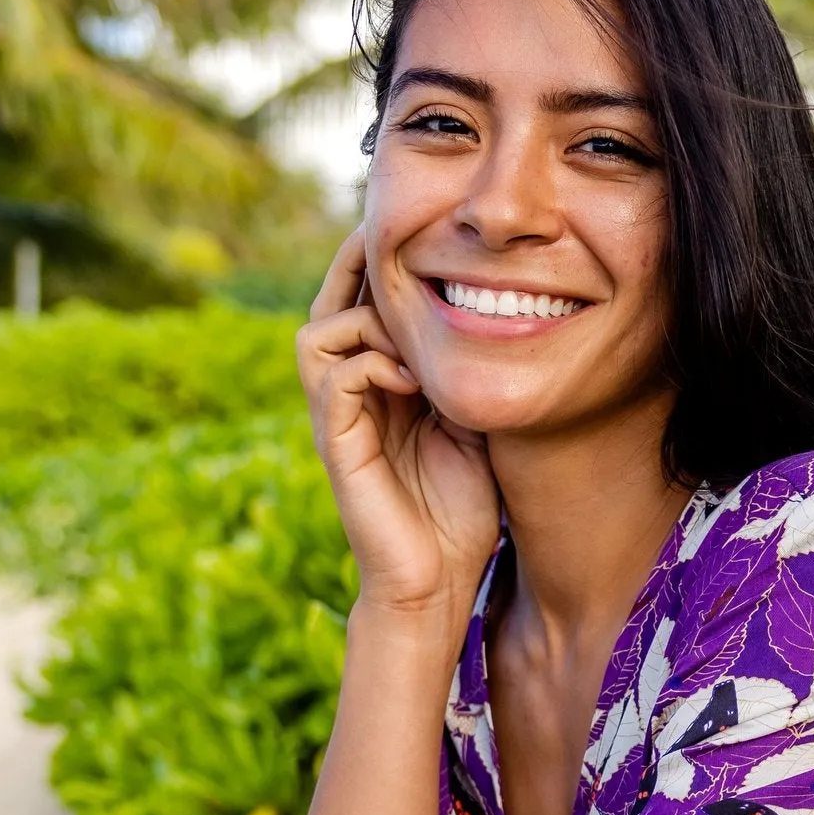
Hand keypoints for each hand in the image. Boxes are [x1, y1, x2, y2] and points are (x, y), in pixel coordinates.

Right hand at [297, 228, 500, 625]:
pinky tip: (410, 379)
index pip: (365, 305)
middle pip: (329, 304)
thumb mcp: (474, 420)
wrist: (439, 581)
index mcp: (380, 384)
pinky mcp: (336, 445)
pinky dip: (370, 362)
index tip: (422, 233)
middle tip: (393, 238)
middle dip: (357, 265)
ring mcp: (339, 419)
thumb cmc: (461, 510)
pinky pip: (332, 375)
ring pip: (317, 331)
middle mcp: (350, 394)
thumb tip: (496, 311)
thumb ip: (465, 370)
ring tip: (413, 338)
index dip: (380, 264)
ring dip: (366, 320)